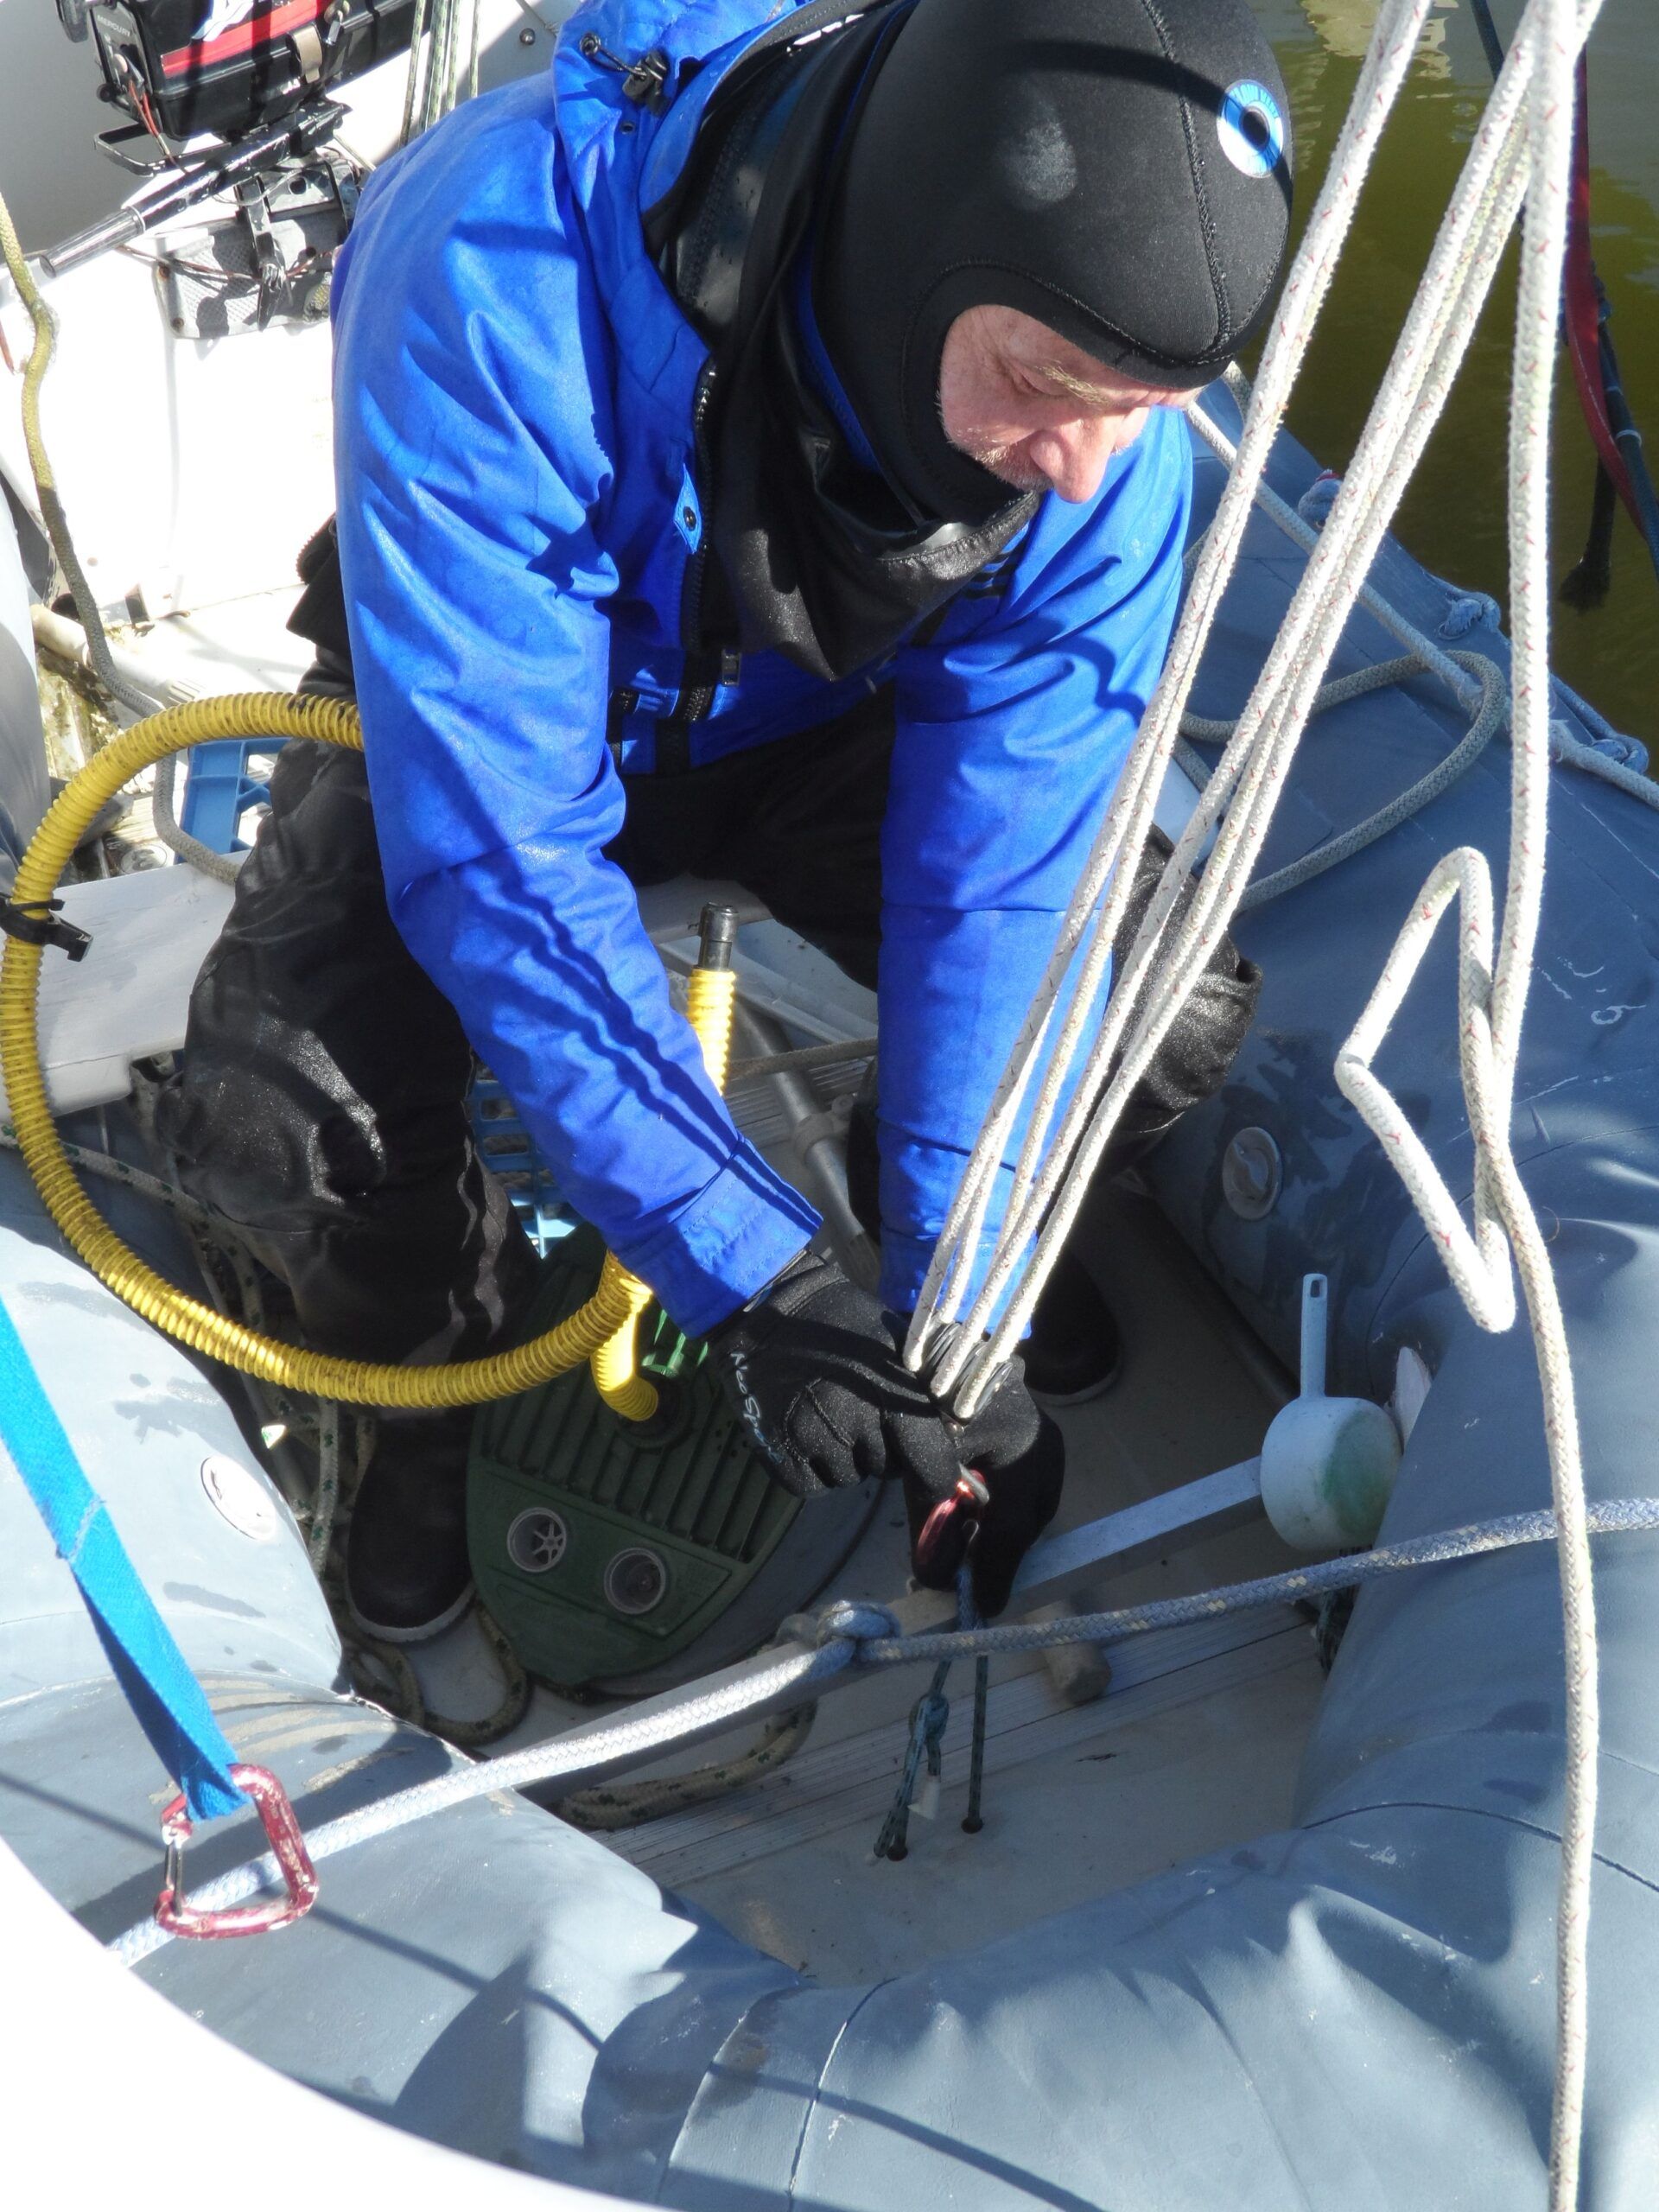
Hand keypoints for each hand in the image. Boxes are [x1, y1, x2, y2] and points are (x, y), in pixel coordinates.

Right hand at [708, 1248, 960, 1498]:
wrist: (772, 1310)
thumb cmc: (843, 1322)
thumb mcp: (895, 1345)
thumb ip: (920, 1393)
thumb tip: (950, 1436)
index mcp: (887, 1393)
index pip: (928, 1460)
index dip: (936, 1476)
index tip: (935, 1479)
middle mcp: (852, 1422)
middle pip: (887, 1470)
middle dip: (884, 1450)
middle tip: (865, 1416)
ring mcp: (813, 1439)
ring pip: (849, 1477)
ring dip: (848, 1460)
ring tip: (832, 1419)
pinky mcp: (780, 1452)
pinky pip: (812, 1485)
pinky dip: (814, 1469)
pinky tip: (808, 1435)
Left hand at [904, 1358, 1063, 1616]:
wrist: (933, 1351)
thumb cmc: (926, 1402)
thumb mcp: (926, 1464)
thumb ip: (933, 1523)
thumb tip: (937, 1579)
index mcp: (1023, 1449)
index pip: (1013, 1528)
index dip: (996, 1572)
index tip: (984, 1605)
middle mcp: (1045, 1445)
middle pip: (1028, 1521)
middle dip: (1000, 1554)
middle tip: (976, 1582)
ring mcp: (1047, 1440)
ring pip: (1032, 1506)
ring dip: (1003, 1531)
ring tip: (972, 1549)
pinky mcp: (1039, 1437)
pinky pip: (1029, 1487)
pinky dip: (1007, 1508)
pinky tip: (980, 1517)